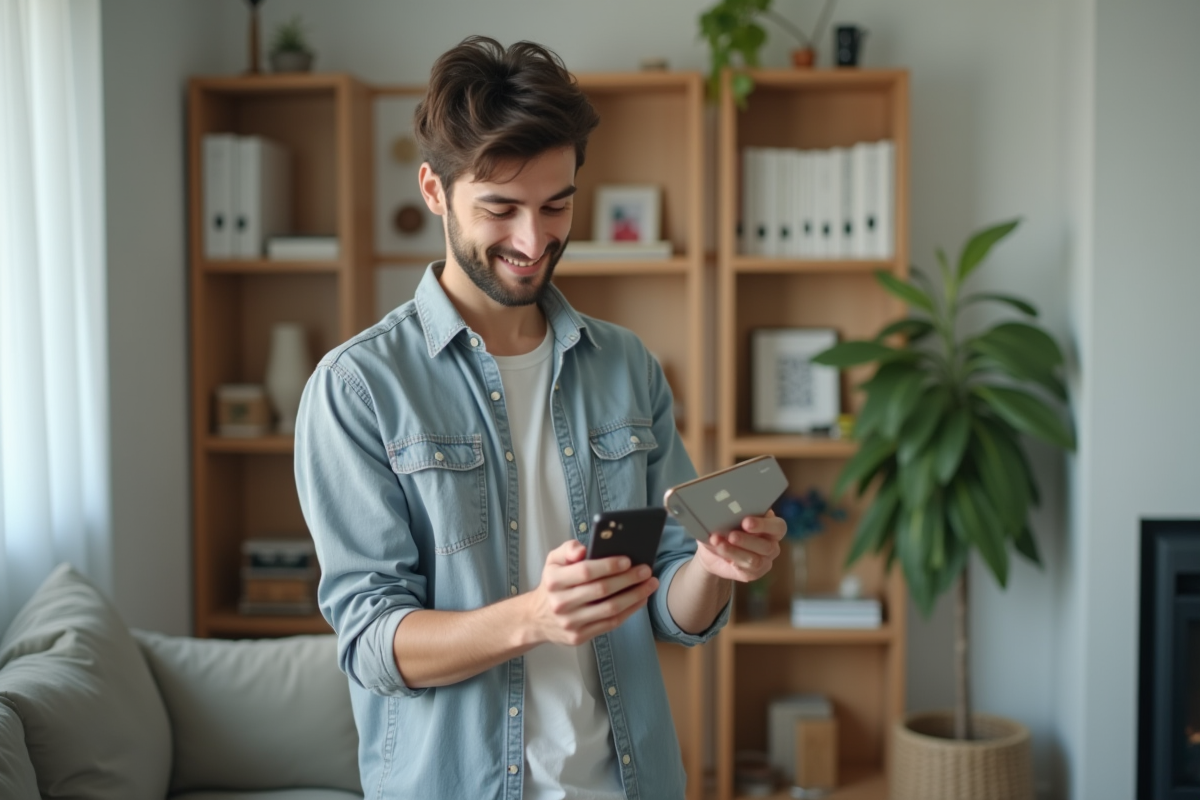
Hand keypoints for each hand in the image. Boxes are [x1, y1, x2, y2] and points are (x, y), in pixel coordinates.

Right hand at [524, 539, 658, 646]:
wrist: (536, 619)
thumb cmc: (552, 584)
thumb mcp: (553, 561)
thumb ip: (567, 549)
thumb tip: (583, 549)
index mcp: (554, 580)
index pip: (585, 572)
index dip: (609, 566)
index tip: (628, 560)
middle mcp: (560, 603)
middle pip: (601, 590)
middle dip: (628, 579)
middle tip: (646, 570)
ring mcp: (570, 623)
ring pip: (610, 609)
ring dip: (634, 596)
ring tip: (650, 584)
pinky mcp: (579, 637)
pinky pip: (610, 624)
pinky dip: (629, 611)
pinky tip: (640, 599)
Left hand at [693, 510, 785, 582]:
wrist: (713, 550)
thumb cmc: (724, 528)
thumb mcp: (726, 519)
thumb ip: (730, 516)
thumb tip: (723, 515)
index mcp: (771, 526)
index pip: (778, 527)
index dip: (763, 525)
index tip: (746, 522)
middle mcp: (771, 544)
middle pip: (767, 546)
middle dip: (747, 540)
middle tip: (731, 535)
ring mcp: (765, 560)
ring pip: (755, 560)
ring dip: (735, 552)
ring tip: (719, 544)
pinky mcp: (754, 573)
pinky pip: (746, 570)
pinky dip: (731, 559)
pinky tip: (721, 553)